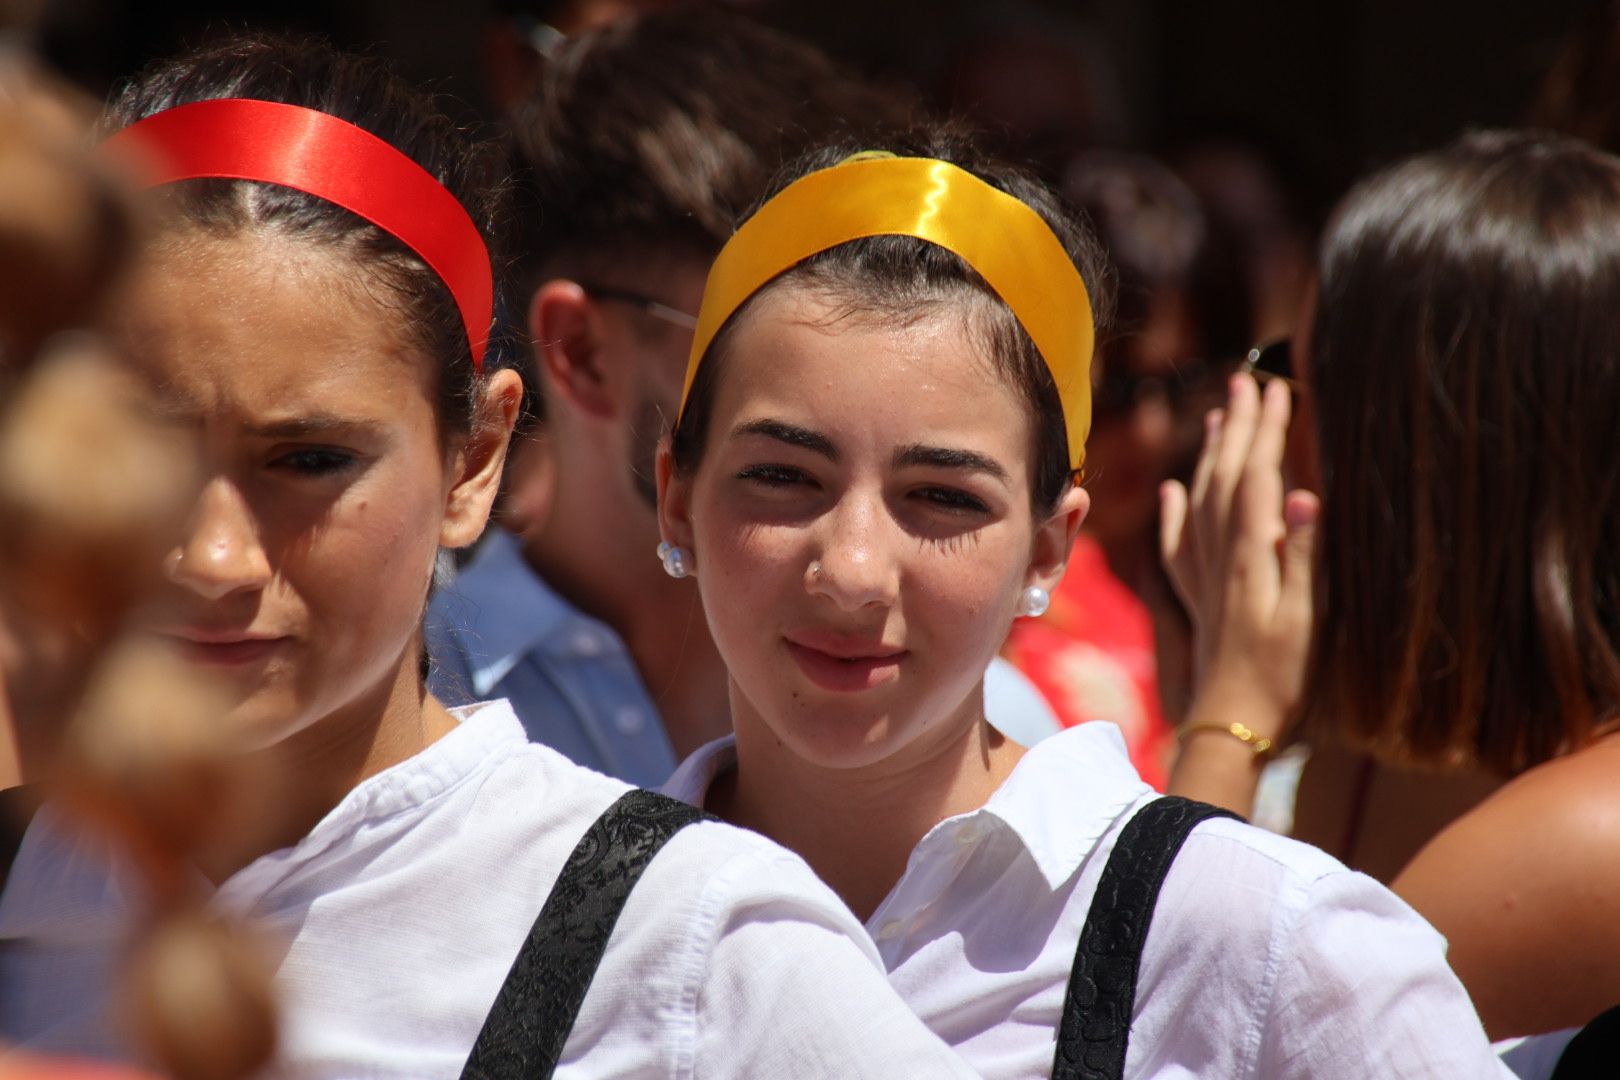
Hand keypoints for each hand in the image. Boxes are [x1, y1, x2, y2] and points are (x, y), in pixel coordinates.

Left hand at [1160, 374, 1318, 740]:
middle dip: (1238, 427)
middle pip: (1225, 477)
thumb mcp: (1308, 617)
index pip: (1257, 475)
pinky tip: (1172, 492)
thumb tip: (1301, 494)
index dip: (1267, 431)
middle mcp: (1221, 557)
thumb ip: (1304, 555)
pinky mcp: (1197, 599)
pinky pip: (1179, 544)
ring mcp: (1205, 577)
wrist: (1230, 724)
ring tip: (1218, 418)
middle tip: (1245, 380)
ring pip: (1201, 501)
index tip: (1276, 387)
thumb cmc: (1281, 677)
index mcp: (1251, 555)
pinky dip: (1175, 514)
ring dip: (1210, 457)